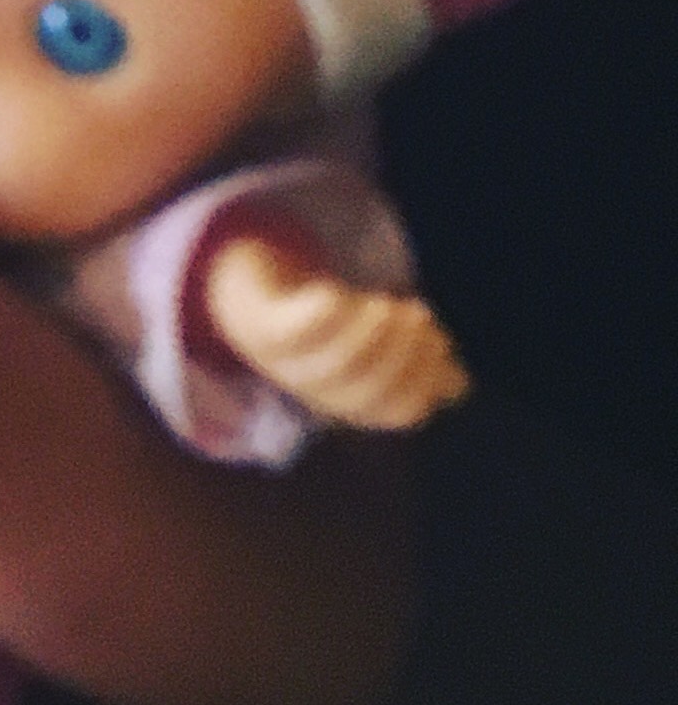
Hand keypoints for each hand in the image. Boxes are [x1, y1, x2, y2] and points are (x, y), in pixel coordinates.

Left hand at [201, 233, 470, 429]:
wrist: (247, 297)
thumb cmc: (320, 327)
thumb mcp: (370, 344)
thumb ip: (413, 361)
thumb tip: (457, 384)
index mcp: (346, 401)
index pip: (396, 410)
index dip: (425, 379)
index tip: (442, 340)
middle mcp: (315, 391)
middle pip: (366, 390)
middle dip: (401, 353)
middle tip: (418, 315)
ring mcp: (283, 364)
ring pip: (332, 366)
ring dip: (369, 334)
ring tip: (385, 304)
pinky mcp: (259, 330)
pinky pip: (291, 333)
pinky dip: (321, 315)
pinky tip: (340, 295)